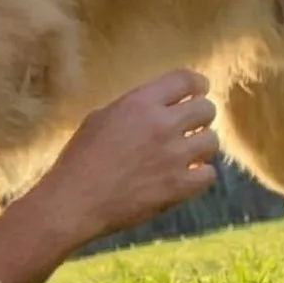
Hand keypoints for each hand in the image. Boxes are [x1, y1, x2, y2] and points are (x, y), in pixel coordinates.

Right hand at [33, 69, 220, 249]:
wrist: (72, 203)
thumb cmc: (77, 162)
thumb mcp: (97, 120)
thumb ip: (131, 109)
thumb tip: (155, 107)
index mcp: (139, 103)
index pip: (186, 79)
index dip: (196, 85)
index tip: (197, 93)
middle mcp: (161, 124)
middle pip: (206, 109)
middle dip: (199, 118)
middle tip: (187, 129)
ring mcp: (173, 156)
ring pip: (211, 141)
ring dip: (199, 147)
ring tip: (184, 156)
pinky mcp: (178, 185)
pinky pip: (208, 174)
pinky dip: (198, 176)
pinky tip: (183, 178)